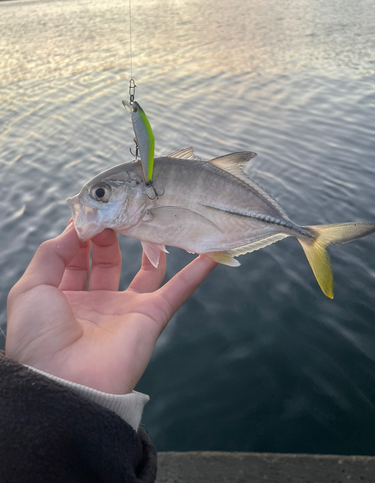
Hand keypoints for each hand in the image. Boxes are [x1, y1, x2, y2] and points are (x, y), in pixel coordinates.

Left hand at [6, 223, 216, 393]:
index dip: (82, 233)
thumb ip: (52, 252)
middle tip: (117, 210)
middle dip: (112, 233)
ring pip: (147, 272)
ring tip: (153, 218)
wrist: (63, 383)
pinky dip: (196, 273)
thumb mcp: (32, 287)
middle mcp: (97, 301)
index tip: (91, 210)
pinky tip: (210, 252)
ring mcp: (125, 309)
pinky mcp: (151, 318)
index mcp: (65, 296)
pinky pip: (179, 291)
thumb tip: (76, 226)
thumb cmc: (39, 337)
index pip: (77, 256)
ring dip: (151, 247)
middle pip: (111, 259)